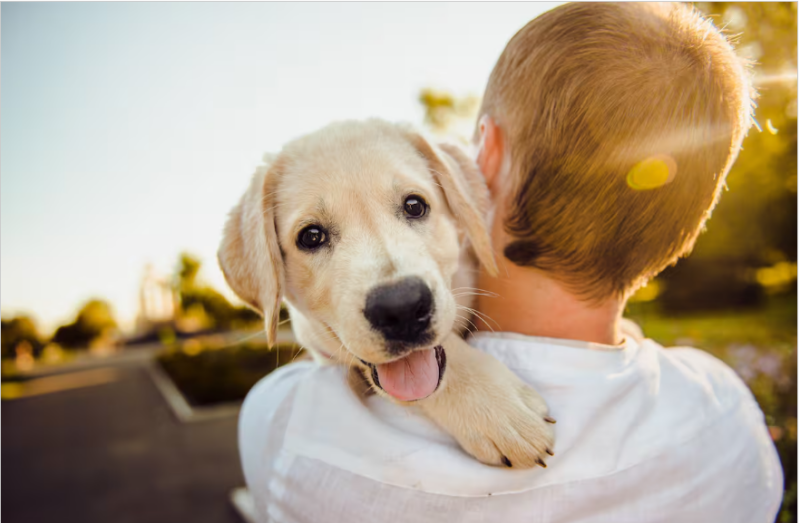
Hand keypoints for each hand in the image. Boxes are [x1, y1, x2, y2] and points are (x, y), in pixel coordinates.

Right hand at [418, 334, 555, 467]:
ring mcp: (485, 430)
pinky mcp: (468, 438)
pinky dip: (500, 459)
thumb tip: (545, 418)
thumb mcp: (508, 376)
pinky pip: (490, 458)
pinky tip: (501, 455)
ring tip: (521, 455)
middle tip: (537, 450)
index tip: (544, 433)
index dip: (546, 435)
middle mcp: (503, 418)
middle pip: (532, 446)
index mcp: (515, 399)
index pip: (541, 428)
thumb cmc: (473, 367)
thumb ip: (527, 397)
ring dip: (522, 459)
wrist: (438, 370)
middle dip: (538, 450)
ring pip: (515, 457)